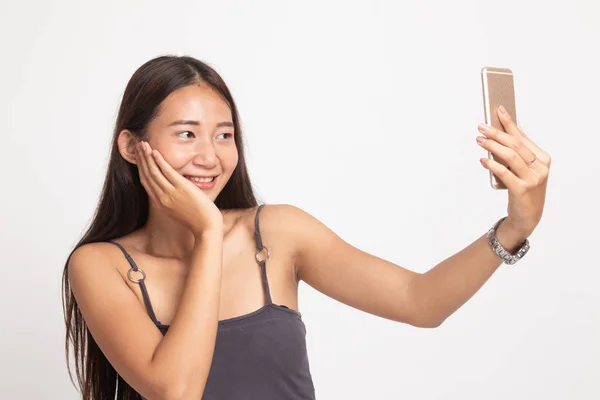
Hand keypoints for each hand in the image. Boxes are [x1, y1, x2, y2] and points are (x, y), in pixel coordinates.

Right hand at [135, 141, 222, 234]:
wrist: (206, 227)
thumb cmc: (196, 219)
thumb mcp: (178, 209)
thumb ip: (171, 198)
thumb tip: (171, 187)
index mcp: (160, 203)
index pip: (145, 182)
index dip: (140, 168)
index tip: (138, 157)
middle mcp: (161, 198)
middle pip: (146, 175)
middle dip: (141, 159)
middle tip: (138, 146)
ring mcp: (171, 193)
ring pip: (153, 172)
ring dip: (147, 156)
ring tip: (143, 144)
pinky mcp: (182, 189)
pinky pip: (167, 172)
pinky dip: (159, 161)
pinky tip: (155, 152)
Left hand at [476, 105, 550, 239]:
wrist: (528, 215)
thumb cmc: (524, 188)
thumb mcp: (525, 169)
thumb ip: (518, 152)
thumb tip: (507, 130)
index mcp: (544, 158)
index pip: (523, 137)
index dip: (510, 123)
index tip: (499, 110)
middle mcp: (541, 167)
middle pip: (515, 144)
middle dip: (497, 133)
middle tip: (481, 127)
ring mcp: (533, 179)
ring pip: (510, 156)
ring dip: (492, 146)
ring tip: (479, 140)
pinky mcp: (522, 190)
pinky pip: (504, 173)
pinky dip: (492, 165)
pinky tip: (483, 160)